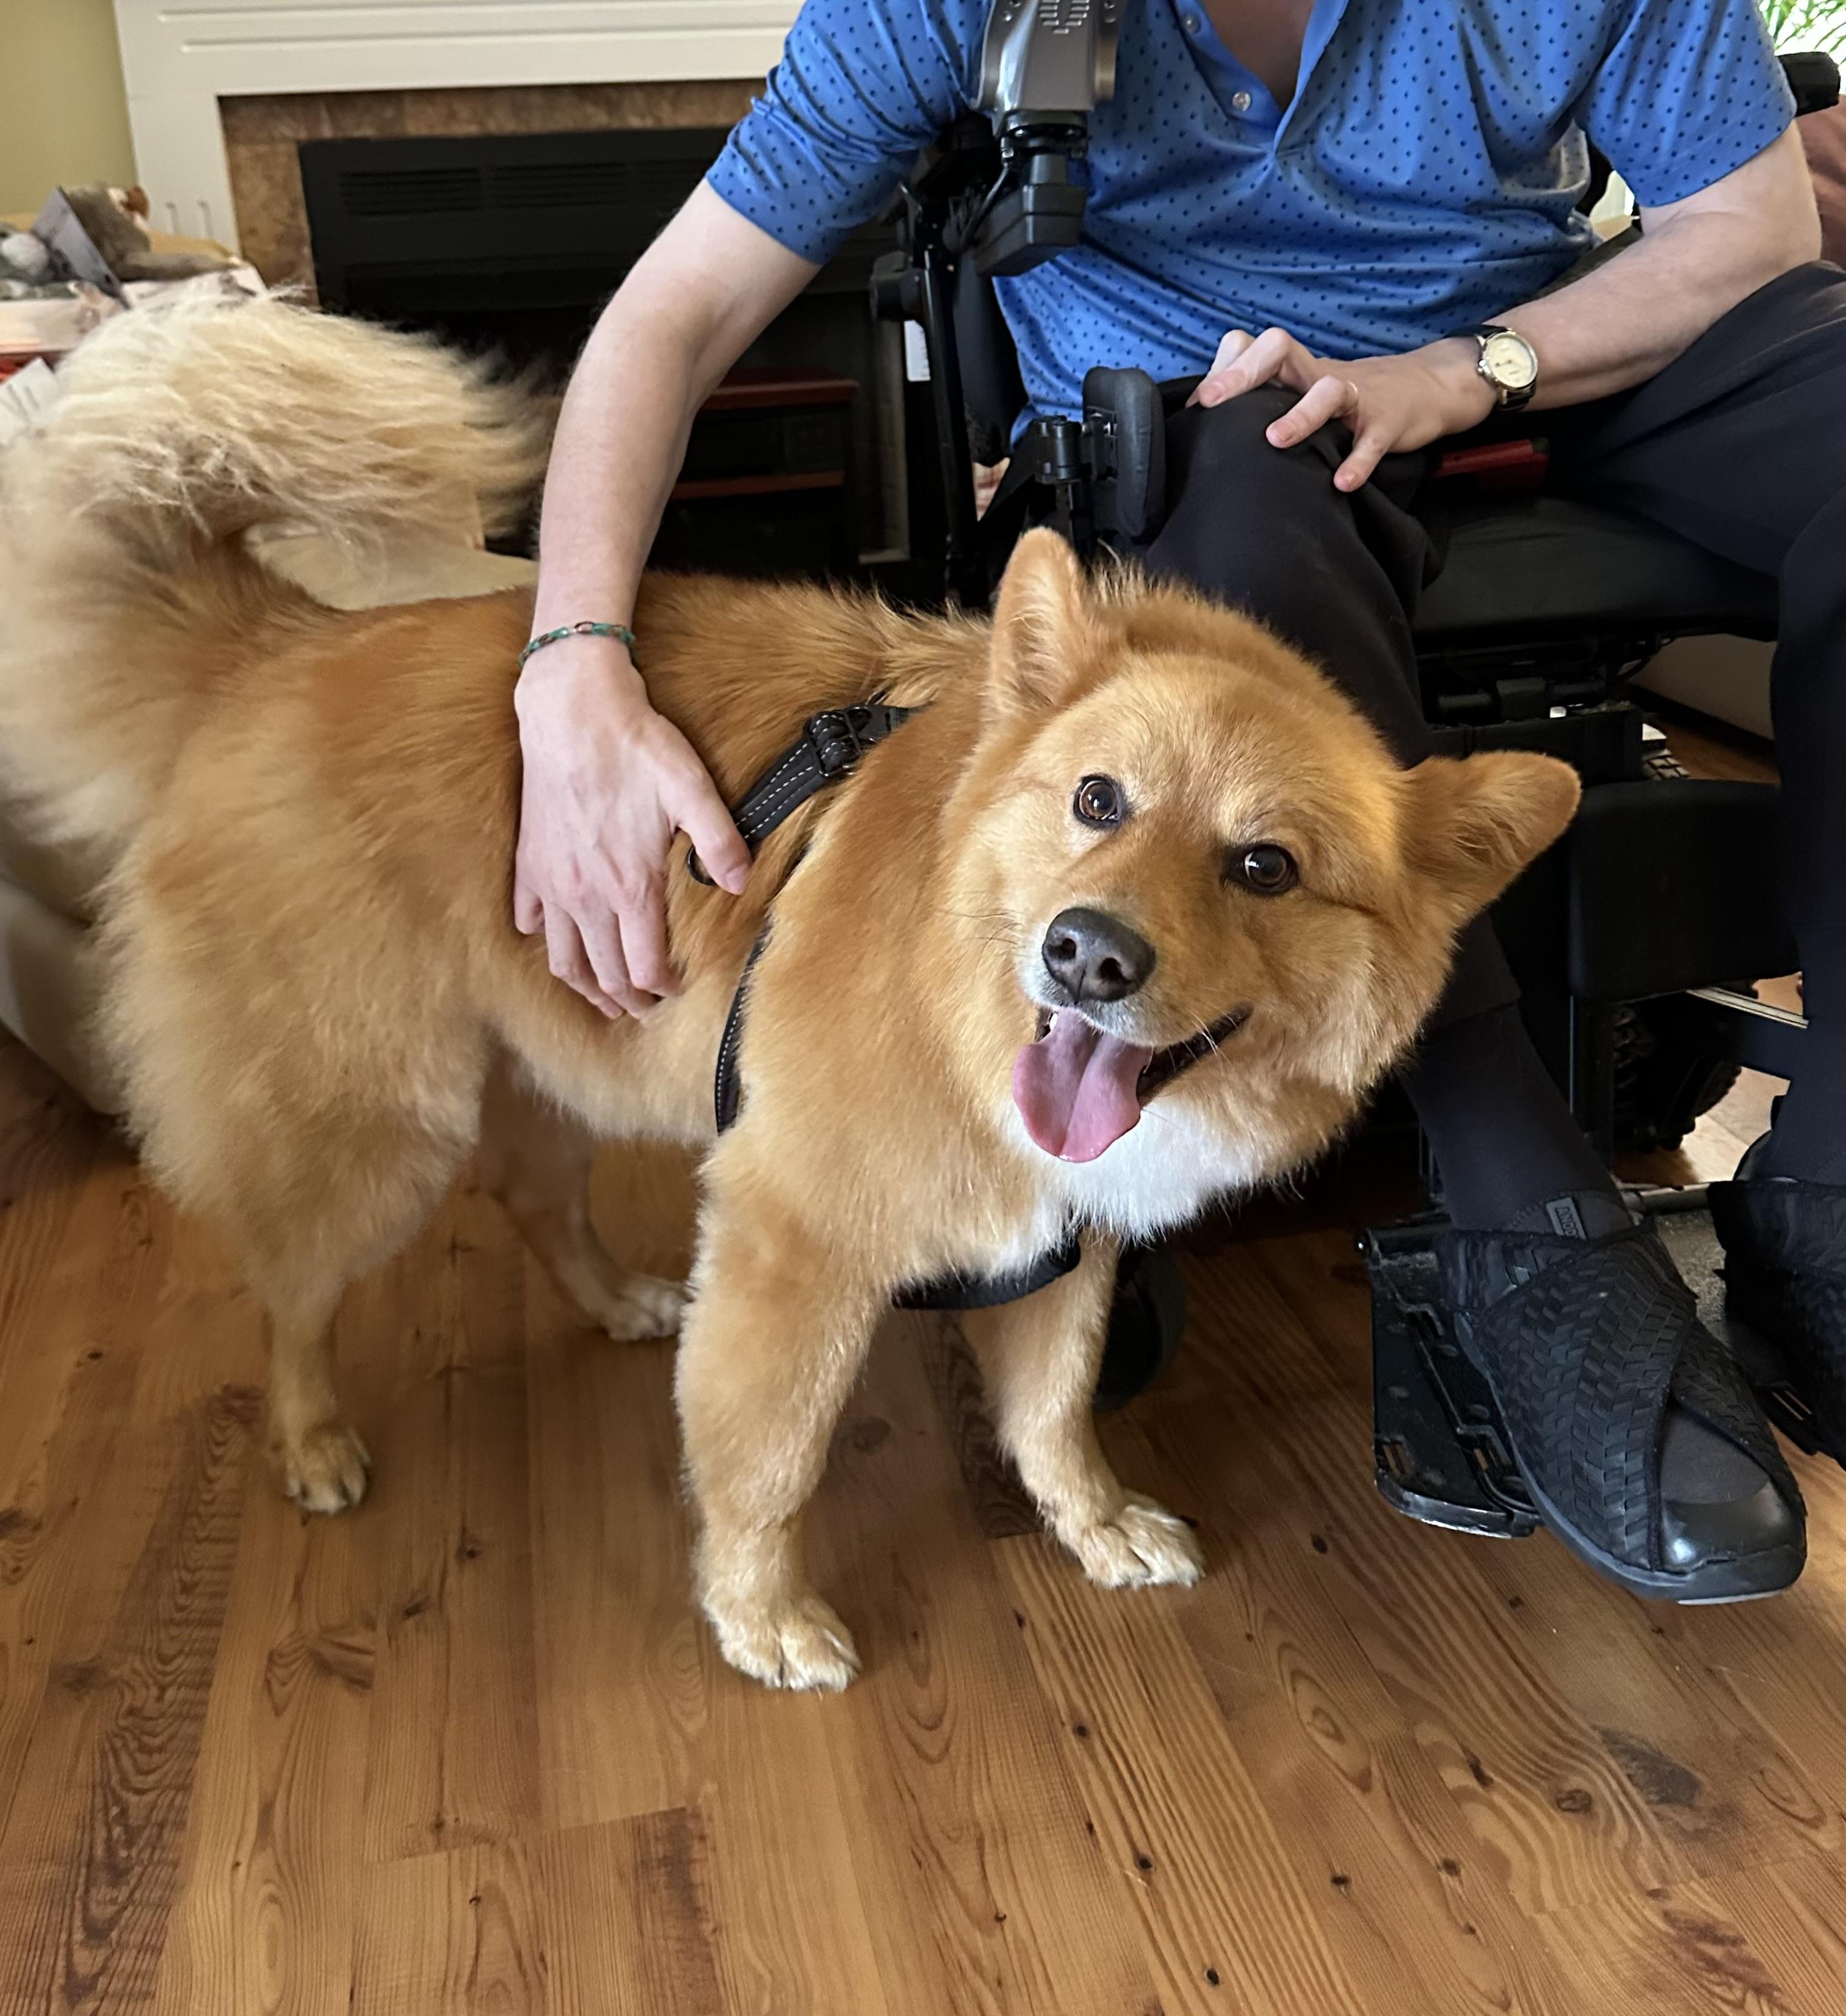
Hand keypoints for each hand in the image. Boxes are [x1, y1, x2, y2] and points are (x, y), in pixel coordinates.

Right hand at [513, 638, 749, 1016]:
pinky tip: (555, 940)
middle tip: (645, 1008)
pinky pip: (530, 919)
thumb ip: (719, 841)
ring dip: (585, 987)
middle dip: (628, 1000)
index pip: (645, 967)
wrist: (570, 709)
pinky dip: (543, 938)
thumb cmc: (634, 746)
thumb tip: (739, 884)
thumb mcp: (692, 788)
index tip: (675, 990)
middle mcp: (586, 896)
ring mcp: (552, 884)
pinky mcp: (528, 864)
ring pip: (562, 959)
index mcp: (631, 887)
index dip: (662, 988)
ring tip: (604, 999)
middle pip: (605, 975)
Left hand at [1190, 327, 1497, 491]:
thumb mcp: (1305, 390)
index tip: (1198, 406)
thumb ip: (1266, 402)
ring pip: (1327, 390)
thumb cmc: (1349, 398)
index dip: (1223, 370)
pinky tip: (1341, 483)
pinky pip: (1371, 441)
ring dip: (1301, 415)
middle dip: (1245, 373)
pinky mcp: (1387, 423)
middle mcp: (1319, 375)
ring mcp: (1356, 397)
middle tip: (1214, 403)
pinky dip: (1358, 462)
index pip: (1253, 347)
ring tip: (1275, 441)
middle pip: (1281, 349)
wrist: (1425, 389)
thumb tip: (1211, 427)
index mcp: (1296, 370)